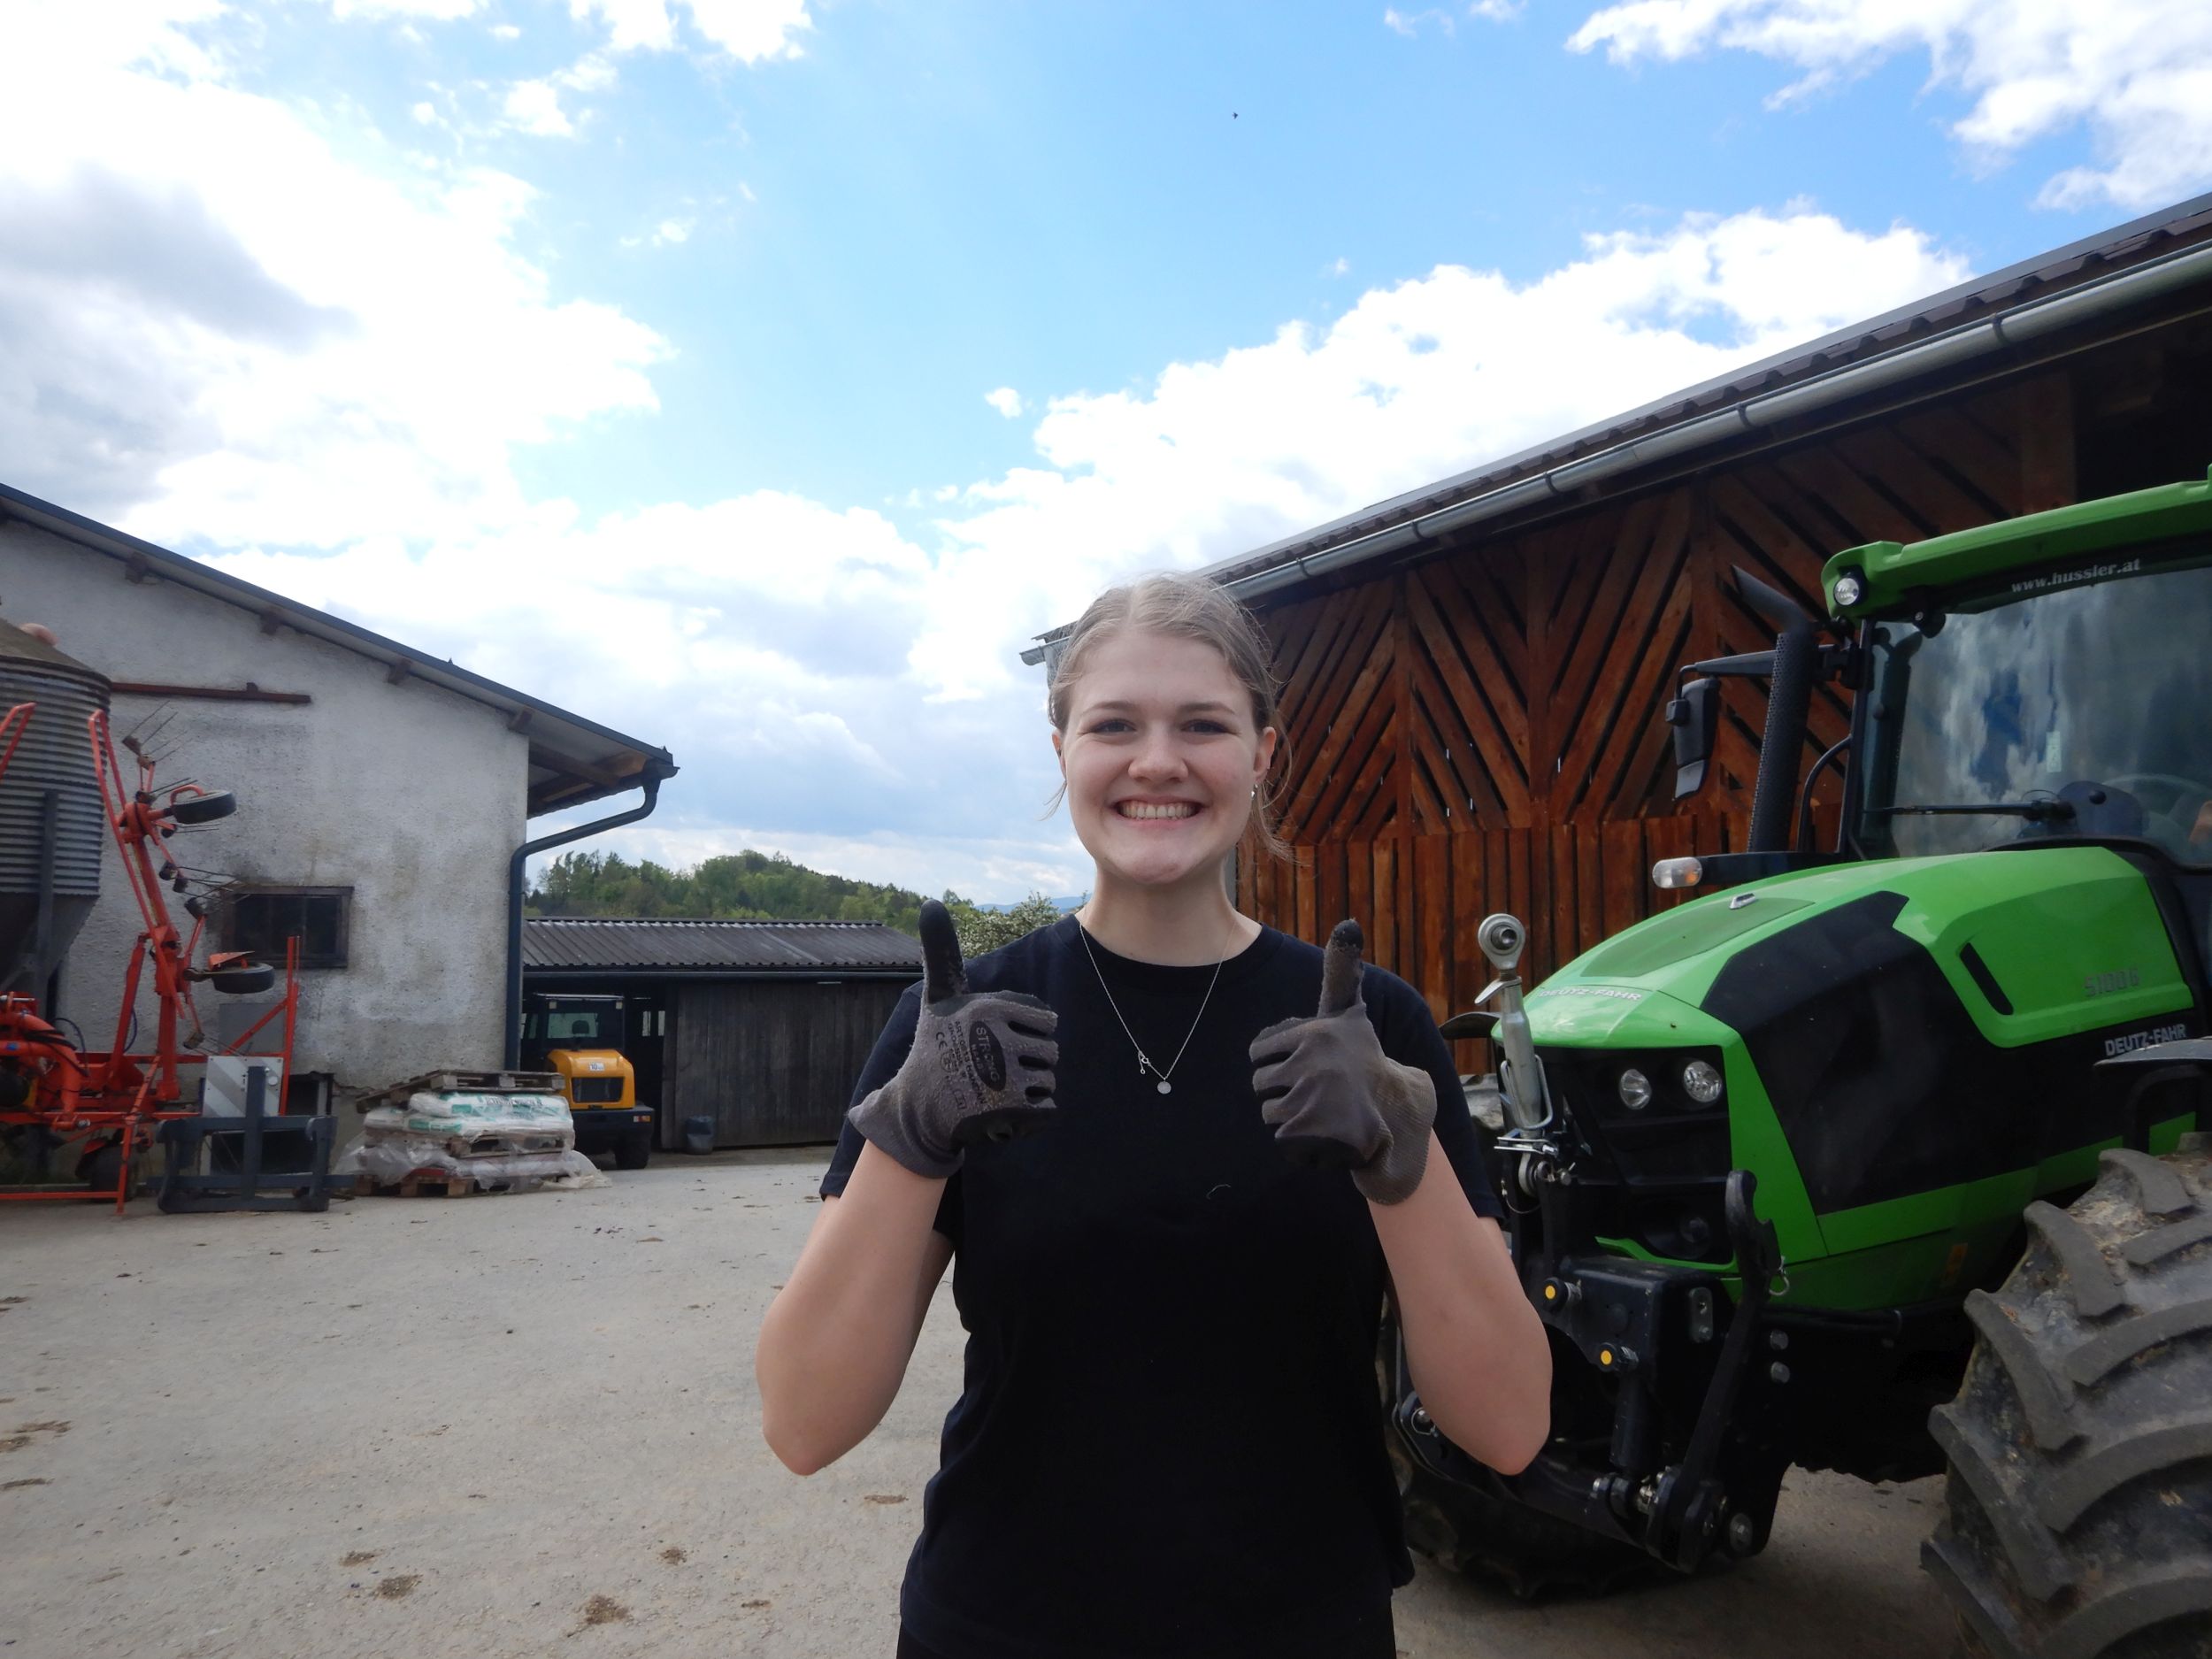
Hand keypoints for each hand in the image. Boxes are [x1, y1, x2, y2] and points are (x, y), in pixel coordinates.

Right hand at [847, 900, 1059, 1177]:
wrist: (917, 1110)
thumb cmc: (935, 1046)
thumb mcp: (938, 997)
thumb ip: (942, 951)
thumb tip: (931, 902)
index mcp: (988, 1008)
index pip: (1046, 1021)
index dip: (1024, 1034)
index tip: (992, 1042)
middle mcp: (996, 1039)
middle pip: (1051, 1051)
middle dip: (1028, 1064)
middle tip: (992, 1072)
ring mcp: (1003, 1078)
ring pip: (1050, 1079)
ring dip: (1029, 1090)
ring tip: (995, 1091)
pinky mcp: (1009, 1112)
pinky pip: (1050, 1108)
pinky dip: (1033, 1115)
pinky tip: (1003, 1113)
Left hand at [1249, 919, 1435, 1205]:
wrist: (1397, 1118)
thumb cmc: (1363, 1063)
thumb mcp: (1349, 1017)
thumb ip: (1341, 975)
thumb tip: (1348, 923)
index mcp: (1315, 1032)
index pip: (1259, 1051)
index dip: (1280, 1062)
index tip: (1310, 1066)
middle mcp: (1312, 1062)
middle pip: (1260, 1083)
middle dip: (1285, 1091)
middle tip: (1320, 1093)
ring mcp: (1311, 1099)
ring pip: (1269, 1112)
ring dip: (1292, 1118)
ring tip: (1324, 1112)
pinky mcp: (1310, 1134)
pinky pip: (1280, 1137)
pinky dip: (1300, 1142)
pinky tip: (1327, 1133)